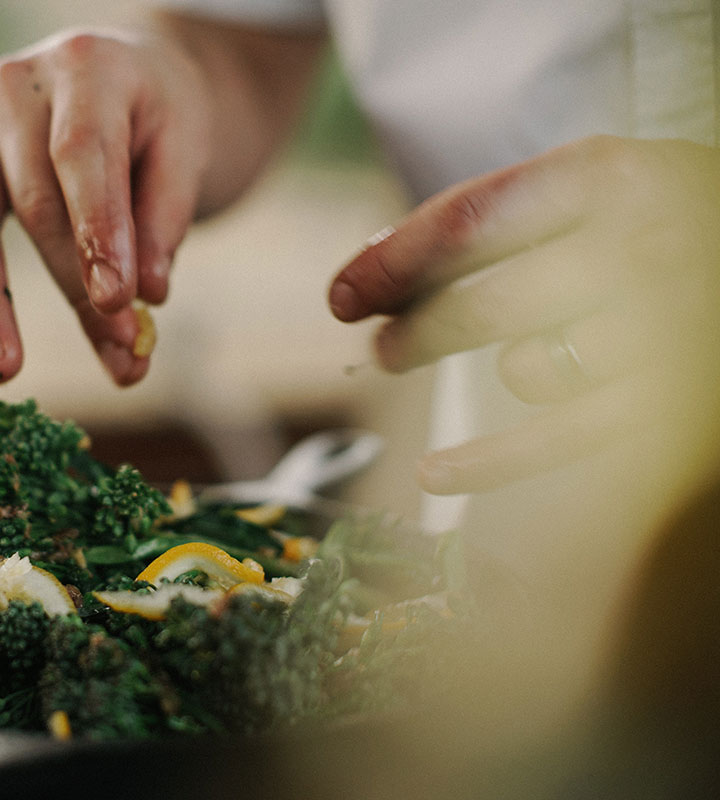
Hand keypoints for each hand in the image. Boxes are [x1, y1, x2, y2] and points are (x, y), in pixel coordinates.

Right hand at [0, 28, 211, 385]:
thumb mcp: (184, 148)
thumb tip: (146, 299)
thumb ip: (163, 221)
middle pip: (32, 200)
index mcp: (84, 68)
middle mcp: (15, 90)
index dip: (99, 231)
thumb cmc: (156, 117)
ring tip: (2, 368)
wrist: (124, 73)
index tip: (120, 300)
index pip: (82, 155)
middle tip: (119, 351)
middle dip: (74, 286)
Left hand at [329, 135, 719, 494]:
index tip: (343, 295)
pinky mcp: (673, 405)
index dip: (391, 264)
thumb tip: (374, 260)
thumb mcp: (600, 185)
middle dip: (416, 333)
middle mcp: (640, 246)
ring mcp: (664, 329)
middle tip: (383, 350)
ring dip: (509, 371)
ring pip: (529, 370)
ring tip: (527, 358)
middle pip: (484, 304)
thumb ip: (499, 214)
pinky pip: (560, 441)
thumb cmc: (669, 223)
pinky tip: (436, 471)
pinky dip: (490, 463)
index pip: (468, 223)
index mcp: (612, 177)